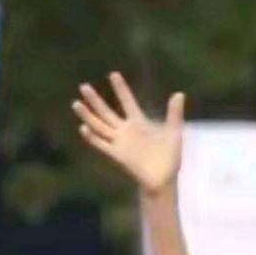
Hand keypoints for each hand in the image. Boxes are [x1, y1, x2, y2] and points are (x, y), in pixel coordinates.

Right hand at [73, 72, 183, 194]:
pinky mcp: (117, 155)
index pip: (127, 102)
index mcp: (139, 123)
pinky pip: (102, 145)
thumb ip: (174, 114)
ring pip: (99, 126)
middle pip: (106, 112)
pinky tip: (83, 129)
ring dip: (88, 116)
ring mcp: (120, 142)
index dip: (121, 89)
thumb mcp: (173, 133)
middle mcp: (126, 131)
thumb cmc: (169, 158)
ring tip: (76, 103)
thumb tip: (179, 94)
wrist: (164, 180)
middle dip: (95, 100)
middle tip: (83, 86)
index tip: (113, 74)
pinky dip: (92, 138)